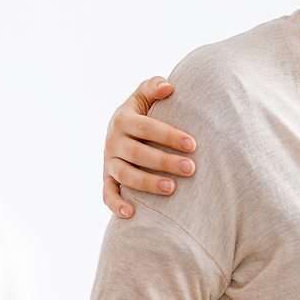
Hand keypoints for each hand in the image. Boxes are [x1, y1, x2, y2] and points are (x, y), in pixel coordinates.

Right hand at [104, 76, 199, 217]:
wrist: (121, 128)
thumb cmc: (142, 111)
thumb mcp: (144, 95)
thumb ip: (154, 86)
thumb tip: (169, 87)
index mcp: (123, 119)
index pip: (147, 127)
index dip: (169, 136)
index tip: (192, 144)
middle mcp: (113, 141)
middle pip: (138, 154)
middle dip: (165, 162)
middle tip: (191, 169)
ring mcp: (108, 162)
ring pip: (125, 175)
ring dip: (147, 183)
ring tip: (171, 189)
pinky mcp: (107, 178)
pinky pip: (107, 194)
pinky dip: (116, 205)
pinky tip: (132, 213)